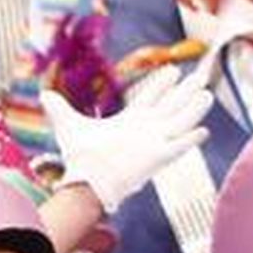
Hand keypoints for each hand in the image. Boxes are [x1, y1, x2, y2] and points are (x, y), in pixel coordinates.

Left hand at [44, 65, 212, 213]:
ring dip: (194, 109)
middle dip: (186, 91)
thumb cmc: (81, 158)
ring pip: (181, 121)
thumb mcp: (69, 126)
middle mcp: (147, 130)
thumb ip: (60, 109)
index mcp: (131, 121)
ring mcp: (155, 142)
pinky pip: (180, 146)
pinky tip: (204, 131)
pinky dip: (191, 139)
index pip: (151, 97)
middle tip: (201, 76)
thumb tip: (44, 94)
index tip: (173, 71)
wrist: (88, 182)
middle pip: (172, 106)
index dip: (162, 84)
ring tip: (208, 94)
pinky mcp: (158, 156)